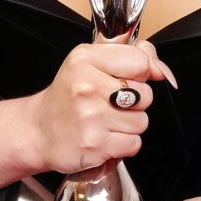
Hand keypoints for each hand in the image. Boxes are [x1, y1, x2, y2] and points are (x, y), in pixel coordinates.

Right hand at [22, 37, 177, 175]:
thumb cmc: (68, 95)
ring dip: (129, 125)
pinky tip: (104, 137)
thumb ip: (129, 55)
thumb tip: (161, 69)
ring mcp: (91, 117)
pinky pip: (134, 143)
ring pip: (142, 121)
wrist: (38, 131)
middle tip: (110, 102)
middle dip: (135, 101)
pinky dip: (123, 144)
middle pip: (145, 94)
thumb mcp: (90, 61)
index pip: (140, 61)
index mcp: (85, 59)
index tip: (130, 78)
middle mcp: (87, 86)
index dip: (142, 72)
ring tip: (105, 121)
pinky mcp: (95, 145)